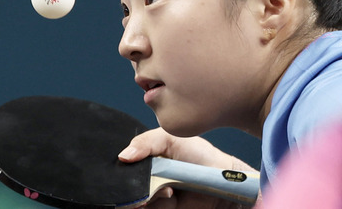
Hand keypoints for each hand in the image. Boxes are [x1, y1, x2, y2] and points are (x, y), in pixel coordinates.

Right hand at [118, 127, 257, 208]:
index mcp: (144, 158)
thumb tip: (122, 156)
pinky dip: (158, 205)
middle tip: (155, 180)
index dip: (122, 168)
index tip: (128, 165)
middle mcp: (144, 178)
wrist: (220, 179)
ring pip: (134, 201)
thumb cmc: (198, 155)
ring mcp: (151, 196)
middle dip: (134, 185)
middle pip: (123, 186)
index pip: (121, 165)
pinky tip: (171, 198)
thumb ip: (145, 142)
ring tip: (169, 190)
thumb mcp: (171, 138)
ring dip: (149, 196)